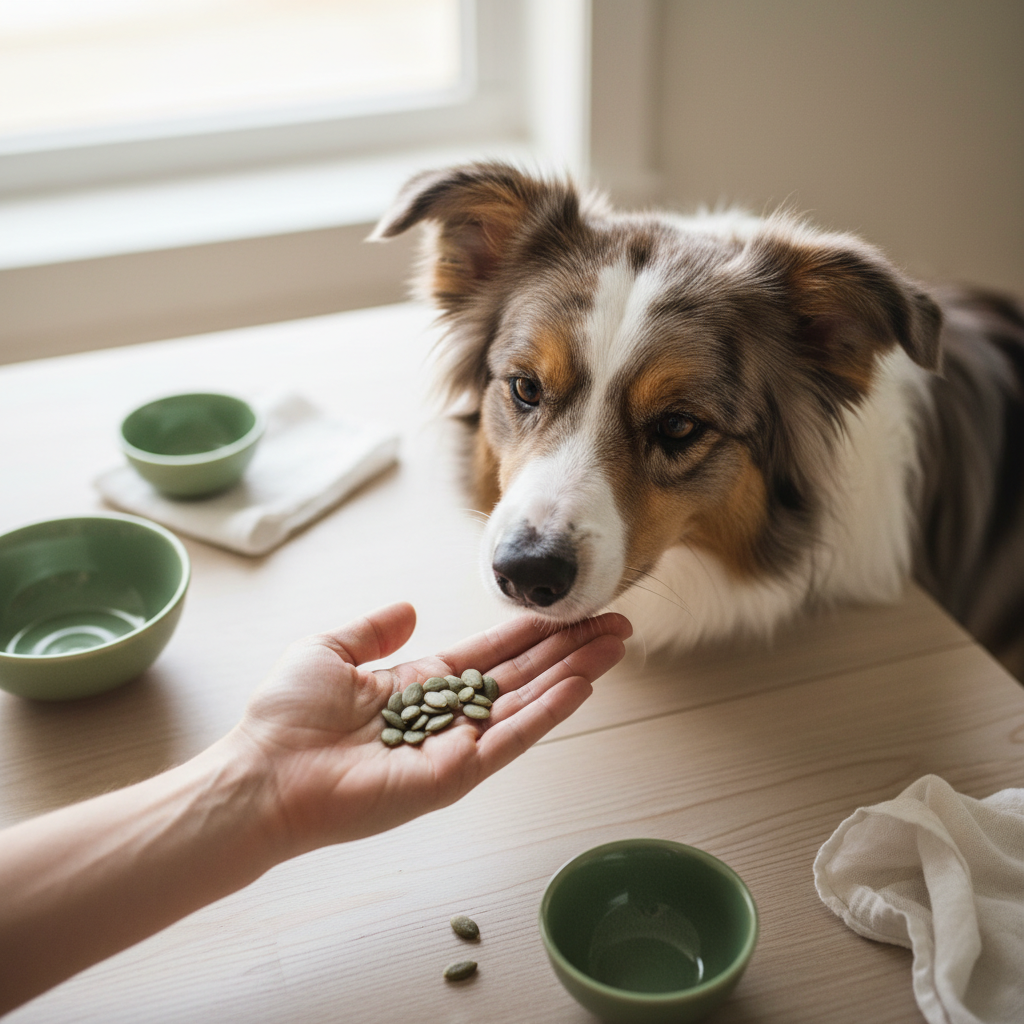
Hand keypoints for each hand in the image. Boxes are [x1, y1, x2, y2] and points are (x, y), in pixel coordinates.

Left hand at [232, 603, 631, 856]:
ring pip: (527, 703)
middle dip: (570, 648)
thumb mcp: (330, 650)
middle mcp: (447, 713)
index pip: (493, 652)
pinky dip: (547, 712)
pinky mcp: (453, 775)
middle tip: (617, 624)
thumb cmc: (287, 716)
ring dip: (573, 673)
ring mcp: (454, 745)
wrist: (264, 774)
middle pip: (523, 674)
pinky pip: (509, 740)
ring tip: (614, 646)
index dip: (534, 631)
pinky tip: (580, 685)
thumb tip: (409, 607)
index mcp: (423, 683)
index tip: (573, 610)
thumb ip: (373, 629)